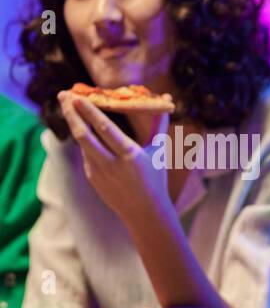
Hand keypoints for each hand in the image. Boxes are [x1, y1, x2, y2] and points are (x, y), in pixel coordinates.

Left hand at [58, 91, 171, 227]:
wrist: (146, 212)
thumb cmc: (155, 179)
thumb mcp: (158, 152)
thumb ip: (158, 125)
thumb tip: (167, 99)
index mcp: (130, 156)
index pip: (105, 129)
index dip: (90, 112)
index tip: (77, 97)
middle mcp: (111, 164)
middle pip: (84, 135)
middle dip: (71, 113)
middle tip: (64, 95)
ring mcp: (99, 172)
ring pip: (82, 143)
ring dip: (73, 123)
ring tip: (67, 106)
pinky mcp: (92, 178)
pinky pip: (86, 154)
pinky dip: (84, 139)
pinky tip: (81, 127)